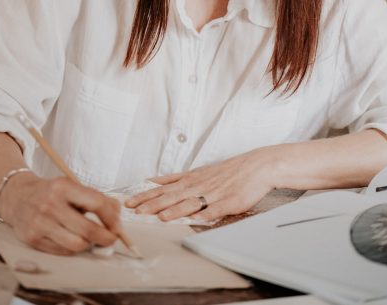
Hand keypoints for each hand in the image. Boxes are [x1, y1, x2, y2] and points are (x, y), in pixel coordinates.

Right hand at [0, 172, 121, 254]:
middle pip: (88, 229)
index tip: (117, 226)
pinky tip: (74, 240)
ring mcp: (41, 223)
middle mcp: (51, 204)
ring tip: (90, 239)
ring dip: (89, 245)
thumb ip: (94, 198)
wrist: (17, 196)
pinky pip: (62, 252)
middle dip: (105, 237)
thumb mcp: (71, 186)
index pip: (96, 203)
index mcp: (64, 187)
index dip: (112, 217)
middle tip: (111, 240)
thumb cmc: (51, 193)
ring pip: (76, 244)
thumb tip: (117, 215)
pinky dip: (73, 249)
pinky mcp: (33, 239)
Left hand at [125, 148, 277, 221]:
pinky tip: (193, 220)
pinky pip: (215, 209)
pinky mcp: (229, 201)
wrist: (257, 166)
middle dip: (153, 204)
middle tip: (135, 211)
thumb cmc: (229, 171)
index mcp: (192, 179)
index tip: (129, 202)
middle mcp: (199, 185)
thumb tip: (156, 181)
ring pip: (190, 202)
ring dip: (174, 210)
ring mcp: (214, 193)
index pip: (164, 188)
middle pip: (172, 195)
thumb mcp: (200, 171)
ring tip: (158, 217)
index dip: (146, 195)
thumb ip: (179, 178)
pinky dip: (203, 214)